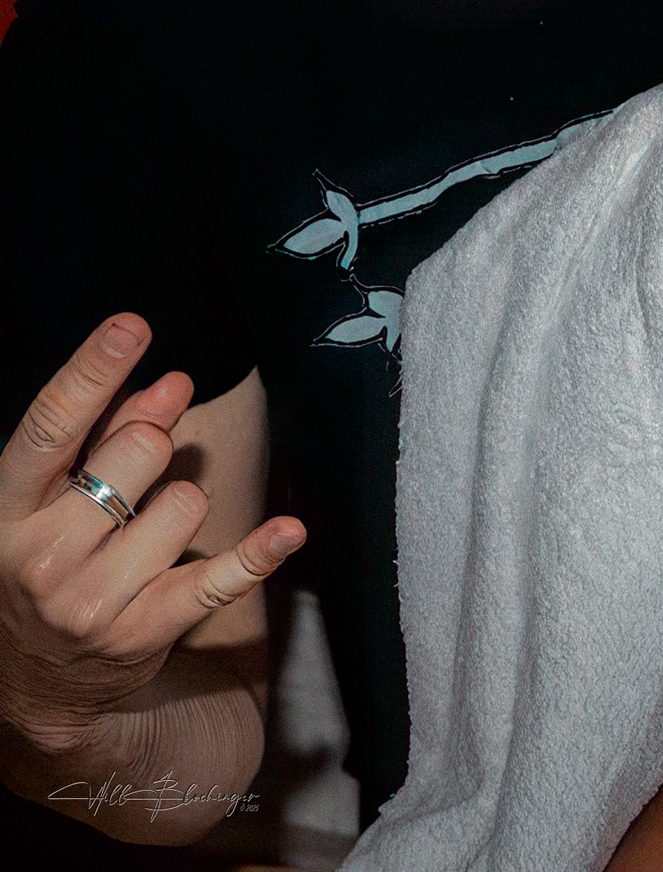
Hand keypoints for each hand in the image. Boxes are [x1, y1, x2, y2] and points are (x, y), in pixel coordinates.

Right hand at [0, 319, 299, 768]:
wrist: (39, 681)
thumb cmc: (49, 561)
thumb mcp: (48, 500)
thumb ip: (102, 436)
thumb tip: (168, 385)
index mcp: (4, 511)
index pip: (51, 427)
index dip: (92, 371)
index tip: (132, 326)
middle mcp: (39, 556)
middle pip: (138, 453)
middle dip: (154, 445)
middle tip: (138, 471)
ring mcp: (89, 600)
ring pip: (184, 503)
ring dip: (179, 507)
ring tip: (142, 538)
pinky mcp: (143, 632)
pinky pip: (217, 579)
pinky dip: (257, 554)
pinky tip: (290, 532)